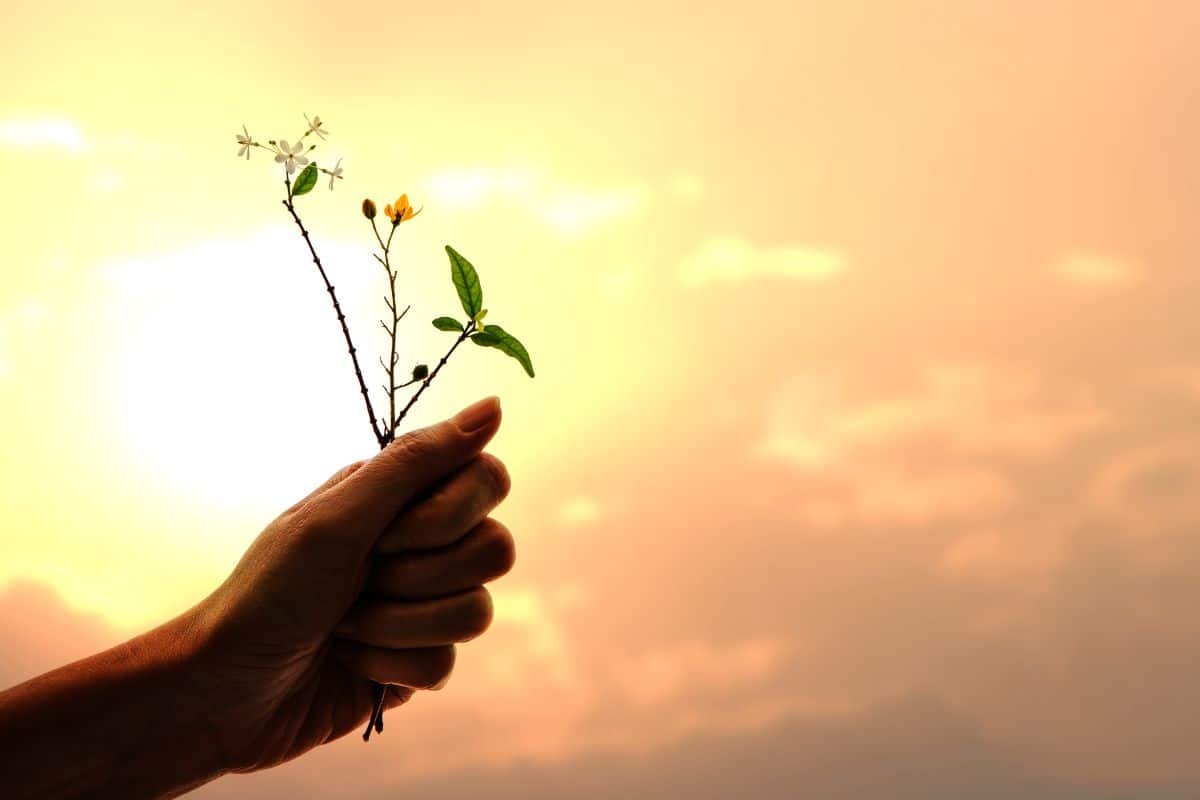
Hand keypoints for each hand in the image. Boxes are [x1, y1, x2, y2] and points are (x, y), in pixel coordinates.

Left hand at [183, 396, 514, 771]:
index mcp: (401, 495)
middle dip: (418, 577)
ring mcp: (422, 605)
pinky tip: (349, 663)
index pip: (487, 479)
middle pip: (494, 550)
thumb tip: (495, 405)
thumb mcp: (338, 516)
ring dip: (396, 626)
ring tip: (344, 628)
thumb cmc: (268, 591)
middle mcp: (420, 545)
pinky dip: (389, 668)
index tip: (387, 533)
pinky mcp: (416, 661)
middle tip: (359, 580)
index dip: (450, 514)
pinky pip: (447, 664)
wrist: (224, 693)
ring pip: (476, 613)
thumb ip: (418, 461)